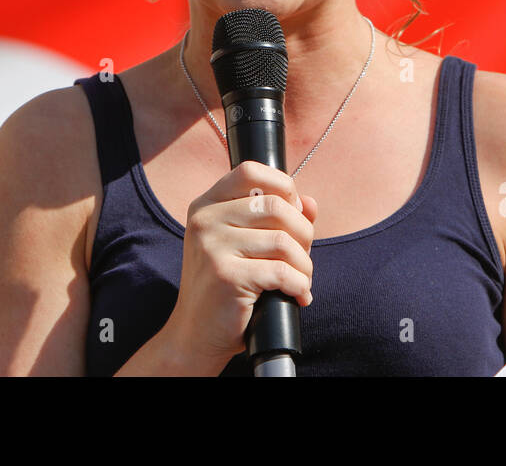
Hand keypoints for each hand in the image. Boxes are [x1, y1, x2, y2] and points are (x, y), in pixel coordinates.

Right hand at [160, 160, 317, 374]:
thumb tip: (310, 203)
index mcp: (207, 204)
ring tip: (301, 280)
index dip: (283, 186)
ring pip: (283, 241)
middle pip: (276, 206)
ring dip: (304, 265)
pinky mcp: (226, 276)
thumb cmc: (225, 287)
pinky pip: (282, 272)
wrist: (195, 334)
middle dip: (303, 233)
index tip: (294, 213)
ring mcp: (212, 246)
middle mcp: (205, 220)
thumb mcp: (244, 245)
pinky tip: (298, 295)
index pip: (251, 171)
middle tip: (302, 258)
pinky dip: (300, 285)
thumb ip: (275, 219)